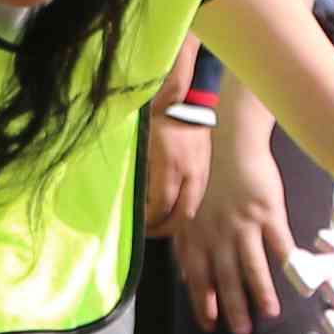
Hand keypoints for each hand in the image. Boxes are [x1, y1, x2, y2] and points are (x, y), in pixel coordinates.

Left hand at [143, 107, 210, 233]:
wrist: (187, 101)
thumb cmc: (158, 117)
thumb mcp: (141, 140)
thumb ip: (136, 168)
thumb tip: (128, 194)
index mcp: (169, 165)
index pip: (161, 205)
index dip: (149, 220)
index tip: (136, 223)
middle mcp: (189, 173)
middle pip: (181, 214)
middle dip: (164, 229)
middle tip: (148, 232)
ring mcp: (201, 172)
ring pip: (192, 208)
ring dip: (176, 221)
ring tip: (159, 225)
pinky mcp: (205, 170)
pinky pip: (197, 197)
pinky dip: (184, 209)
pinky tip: (173, 209)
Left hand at [172, 118, 294, 330]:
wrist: (230, 144)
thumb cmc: (209, 178)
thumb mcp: (189, 212)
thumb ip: (188, 246)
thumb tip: (186, 278)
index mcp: (196, 234)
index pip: (198, 277)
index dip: (203, 302)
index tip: (210, 325)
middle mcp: (218, 234)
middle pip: (226, 277)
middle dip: (233, 307)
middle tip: (241, 331)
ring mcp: (244, 224)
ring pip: (253, 266)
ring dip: (261, 293)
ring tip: (269, 314)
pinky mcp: (268, 213)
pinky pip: (280, 244)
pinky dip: (289, 264)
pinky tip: (297, 281)